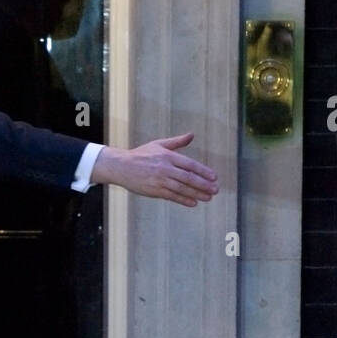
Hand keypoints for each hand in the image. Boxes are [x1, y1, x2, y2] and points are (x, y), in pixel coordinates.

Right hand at [91, 133, 218, 206]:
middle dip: (203, 184)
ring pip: (182, 188)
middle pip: (188, 178)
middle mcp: (165, 168)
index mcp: (168, 156)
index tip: (214, 177)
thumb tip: (191, 135)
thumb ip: (177, 142)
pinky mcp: (154, 190)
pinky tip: (193, 203)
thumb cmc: (141, 154)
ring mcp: (159, 180)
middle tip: (215, 189)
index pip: (190, 164)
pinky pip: (172, 196)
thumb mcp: (158, 144)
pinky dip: (183, 200)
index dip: (203, 171)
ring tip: (208, 197)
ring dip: (196, 194)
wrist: (121, 166)